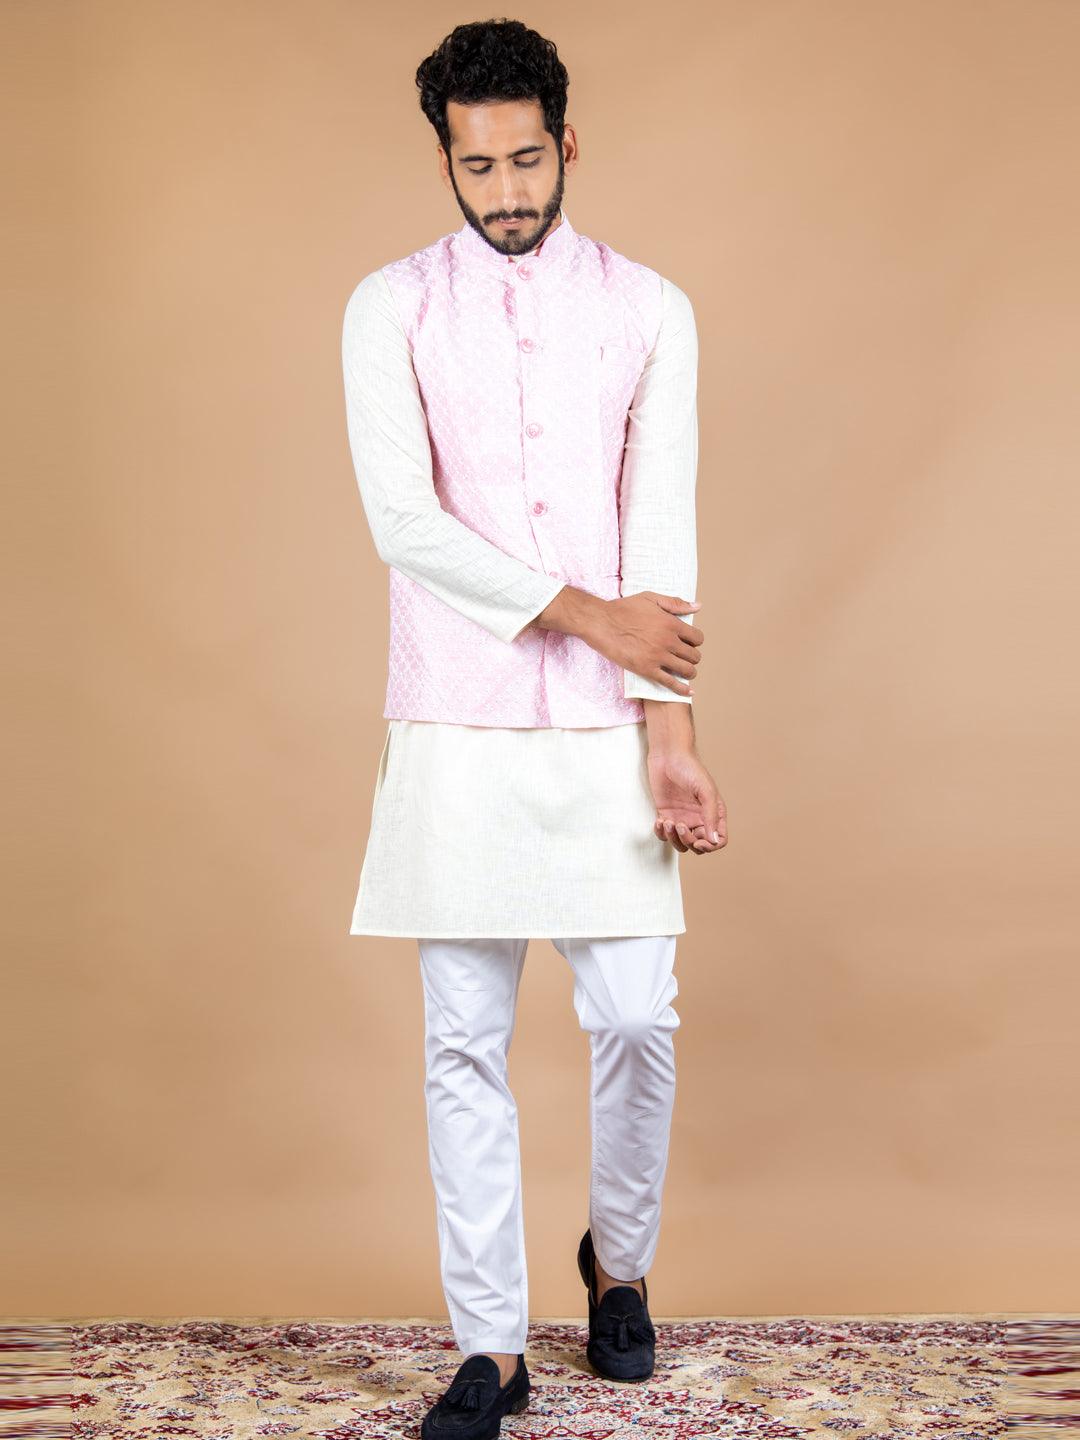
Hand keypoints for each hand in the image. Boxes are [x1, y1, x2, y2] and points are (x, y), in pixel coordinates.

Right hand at [581, 591, 703, 697]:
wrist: (600, 622)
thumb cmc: (623, 609)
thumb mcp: (650, 598)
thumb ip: (675, 603)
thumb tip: (697, 606)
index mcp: (671, 623)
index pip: (697, 638)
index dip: (695, 641)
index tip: (688, 643)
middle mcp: (668, 641)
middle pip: (694, 655)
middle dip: (692, 657)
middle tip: (684, 657)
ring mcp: (658, 656)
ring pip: (687, 670)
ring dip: (689, 672)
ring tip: (684, 671)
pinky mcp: (646, 669)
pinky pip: (670, 683)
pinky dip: (682, 689)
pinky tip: (688, 691)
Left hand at [647, 745, 726, 853]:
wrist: (668, 756)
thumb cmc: (690, 768)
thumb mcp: (706, 791)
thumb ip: (711, 816)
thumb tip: (713, 840)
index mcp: (713, 814)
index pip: (718, 840)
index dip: (710, 846)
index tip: (699, 841)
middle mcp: (699, 819)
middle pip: (699, 846)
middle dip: (689, 841)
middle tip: (680, 826)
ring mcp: (682, 818)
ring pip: (681, 844)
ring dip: (674, 839)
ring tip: (667, 822)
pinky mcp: (666, 815)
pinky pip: (664, 835)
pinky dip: (661, 833)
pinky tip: (660, 821)